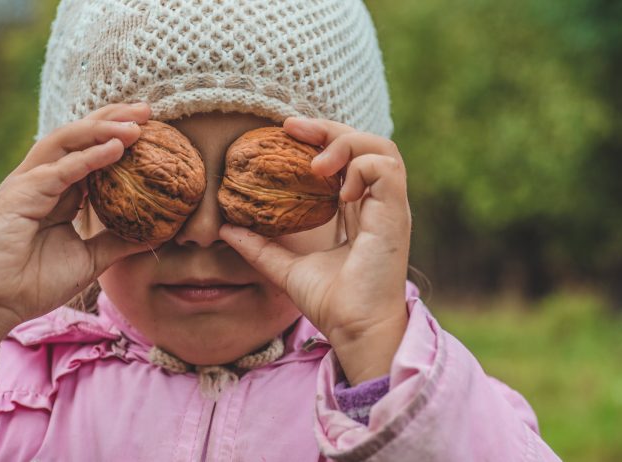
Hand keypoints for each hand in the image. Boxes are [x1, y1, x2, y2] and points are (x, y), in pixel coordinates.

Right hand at [0, 103, 152, 371]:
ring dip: (103, 129)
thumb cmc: (33, 283)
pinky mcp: (19, 195)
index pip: (91, 150)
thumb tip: (155, 236)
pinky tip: (115, 148)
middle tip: (149, 110)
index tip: (154, 127)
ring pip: (67, 141)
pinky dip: (88, 157)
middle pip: (80, 135)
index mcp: (59, 190)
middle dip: (113, 118)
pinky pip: (59, 170)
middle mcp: (43, 179)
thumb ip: (117, 242)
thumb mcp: (89, 260)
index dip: (118, 134)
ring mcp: (29, 183)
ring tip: (136, 125)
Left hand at [219, 118, 411, 383]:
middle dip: (328, 128)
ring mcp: (390, 207)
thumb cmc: (330, 302)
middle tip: (292, 128)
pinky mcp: (396, 214)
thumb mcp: (286, 267)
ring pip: (382, 148)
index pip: (346, 159)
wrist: (352, 328)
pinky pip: (386, 168)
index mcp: (358, 211)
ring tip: (316, 165)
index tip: (286, 132)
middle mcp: (377, 204)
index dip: (320, 139)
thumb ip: (260, 246)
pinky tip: (338, 191)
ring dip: (346, 144)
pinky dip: (361, 168)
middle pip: (364, 143)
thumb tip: (225, 229)